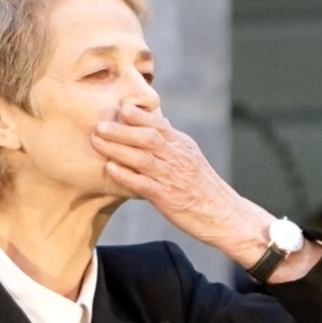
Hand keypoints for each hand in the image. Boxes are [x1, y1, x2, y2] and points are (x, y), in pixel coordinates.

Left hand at [91, 103, 250, 239]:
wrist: (224, 215)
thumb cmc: (203, 188)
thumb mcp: (191, 158)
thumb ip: (172, 141)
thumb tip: (159, 120)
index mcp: (183, 146)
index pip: (160, 125)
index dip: (140, 115)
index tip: (122, 106)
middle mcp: (178, 158)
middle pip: (148, 138)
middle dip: (122, 130)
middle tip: (99, 124)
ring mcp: (173, 178)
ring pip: (143, 158)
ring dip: (117, 148)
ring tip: (97, 141)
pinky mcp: (168, 199)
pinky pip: (143, 184)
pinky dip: (126, 175)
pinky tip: (109, 168)